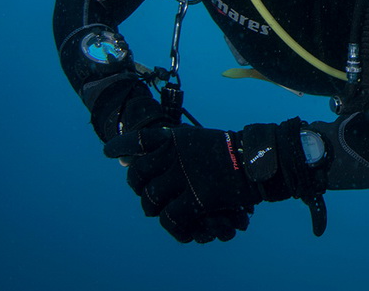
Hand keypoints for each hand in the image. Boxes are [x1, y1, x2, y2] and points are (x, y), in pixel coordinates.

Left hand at [105, 126, 260, 243]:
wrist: (259, 160)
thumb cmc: (233, 151)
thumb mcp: (200, 139)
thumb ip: (175, 147)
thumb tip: (146, 159)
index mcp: (176, 138)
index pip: (140, 139)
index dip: (122, 146)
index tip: (109, 152)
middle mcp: (174, 154)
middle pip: (138, 174)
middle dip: (138, 186)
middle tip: (144, 192)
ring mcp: (183, 176)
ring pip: (150, 200)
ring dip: (154, 209)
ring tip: (161, 212)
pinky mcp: (195, 198)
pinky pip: (170, 219)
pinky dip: (175, 229)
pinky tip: (183, 230)